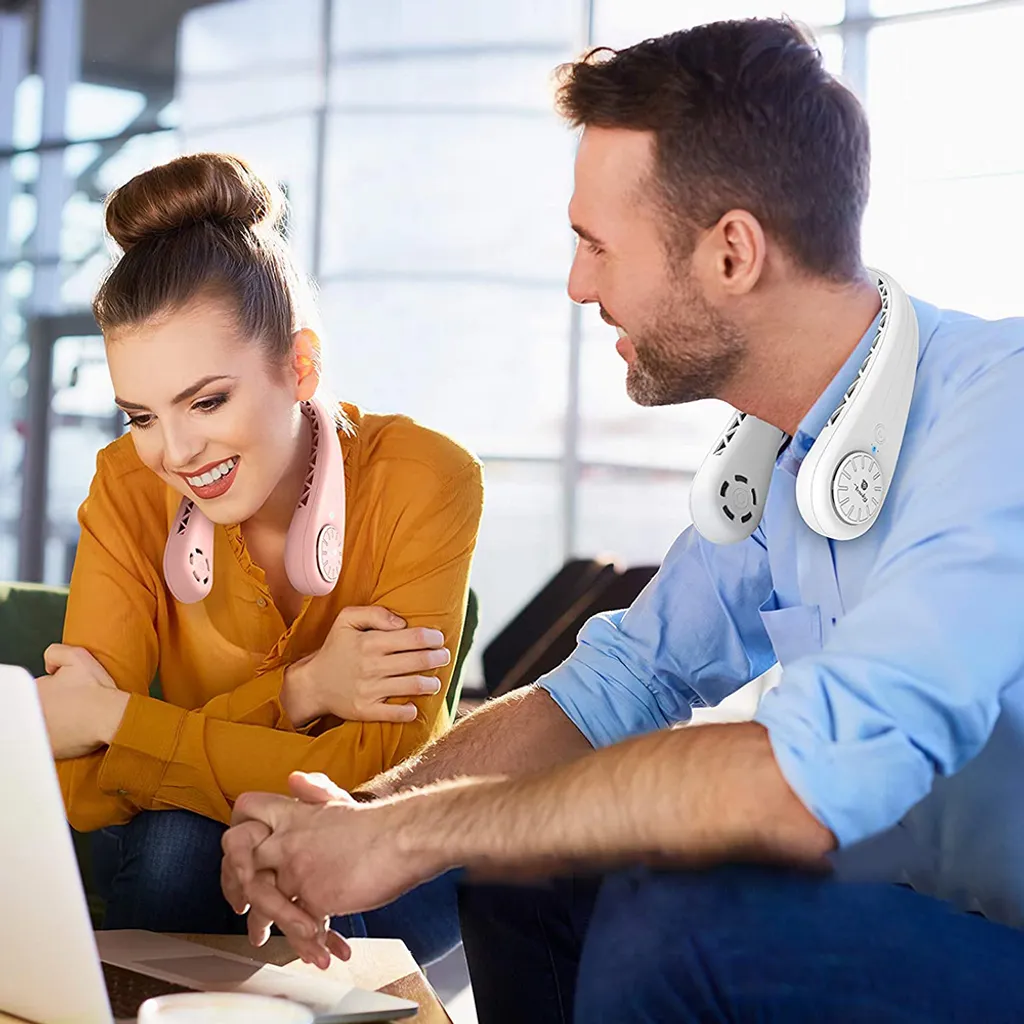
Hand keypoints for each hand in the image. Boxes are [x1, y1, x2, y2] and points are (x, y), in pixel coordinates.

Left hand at [36, 644, 129, 758]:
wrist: (112, 717)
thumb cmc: (98, 691)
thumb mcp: (77, 656)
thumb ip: (55, 652)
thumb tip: (49, 665)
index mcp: (35, 690)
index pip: (39, 689)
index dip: (56, 688)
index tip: (68, 692)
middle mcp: (33, 712)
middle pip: (41, 706)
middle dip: (55, 704)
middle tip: (74, 704)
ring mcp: (40, 732)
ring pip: (46, 724)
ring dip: (57, 721)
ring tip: (77, 717)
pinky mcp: (50, 749)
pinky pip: (53, 742)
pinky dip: (62, 738)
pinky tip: (77, 731)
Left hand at [223, 772, 442, 965]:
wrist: (406, 837)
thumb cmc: (380, 824)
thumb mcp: (339, 801)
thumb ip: (314, 793)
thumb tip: (294, 779)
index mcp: (295, 813)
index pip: (247, 809)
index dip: (238, 830)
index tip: (239, 855)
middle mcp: (289, 839)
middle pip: (240, 860)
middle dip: (234, 888)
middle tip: (240, 909)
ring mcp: (300, 868)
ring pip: (262, 900)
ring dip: (261, 925)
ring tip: (263, 940)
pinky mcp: (316, 896)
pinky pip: (298, 926)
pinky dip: (305, 944)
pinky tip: (315, 952)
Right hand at [281, 606, 450, 725]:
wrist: (313, 684)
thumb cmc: (335, 648)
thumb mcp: (346, 620)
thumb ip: (374, 613)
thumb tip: (402, 623)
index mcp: (370, 642)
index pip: (413, 638)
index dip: (433, 637)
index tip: (439, 638)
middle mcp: (371, 666)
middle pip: (419, 661)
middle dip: (438, 657)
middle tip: (444, 656)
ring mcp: (369, 690)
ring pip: (413, 686)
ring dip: (431, 683)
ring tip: (435, 681)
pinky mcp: (365, 710)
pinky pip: (395, 713)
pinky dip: (410, 711)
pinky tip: (415, 706)